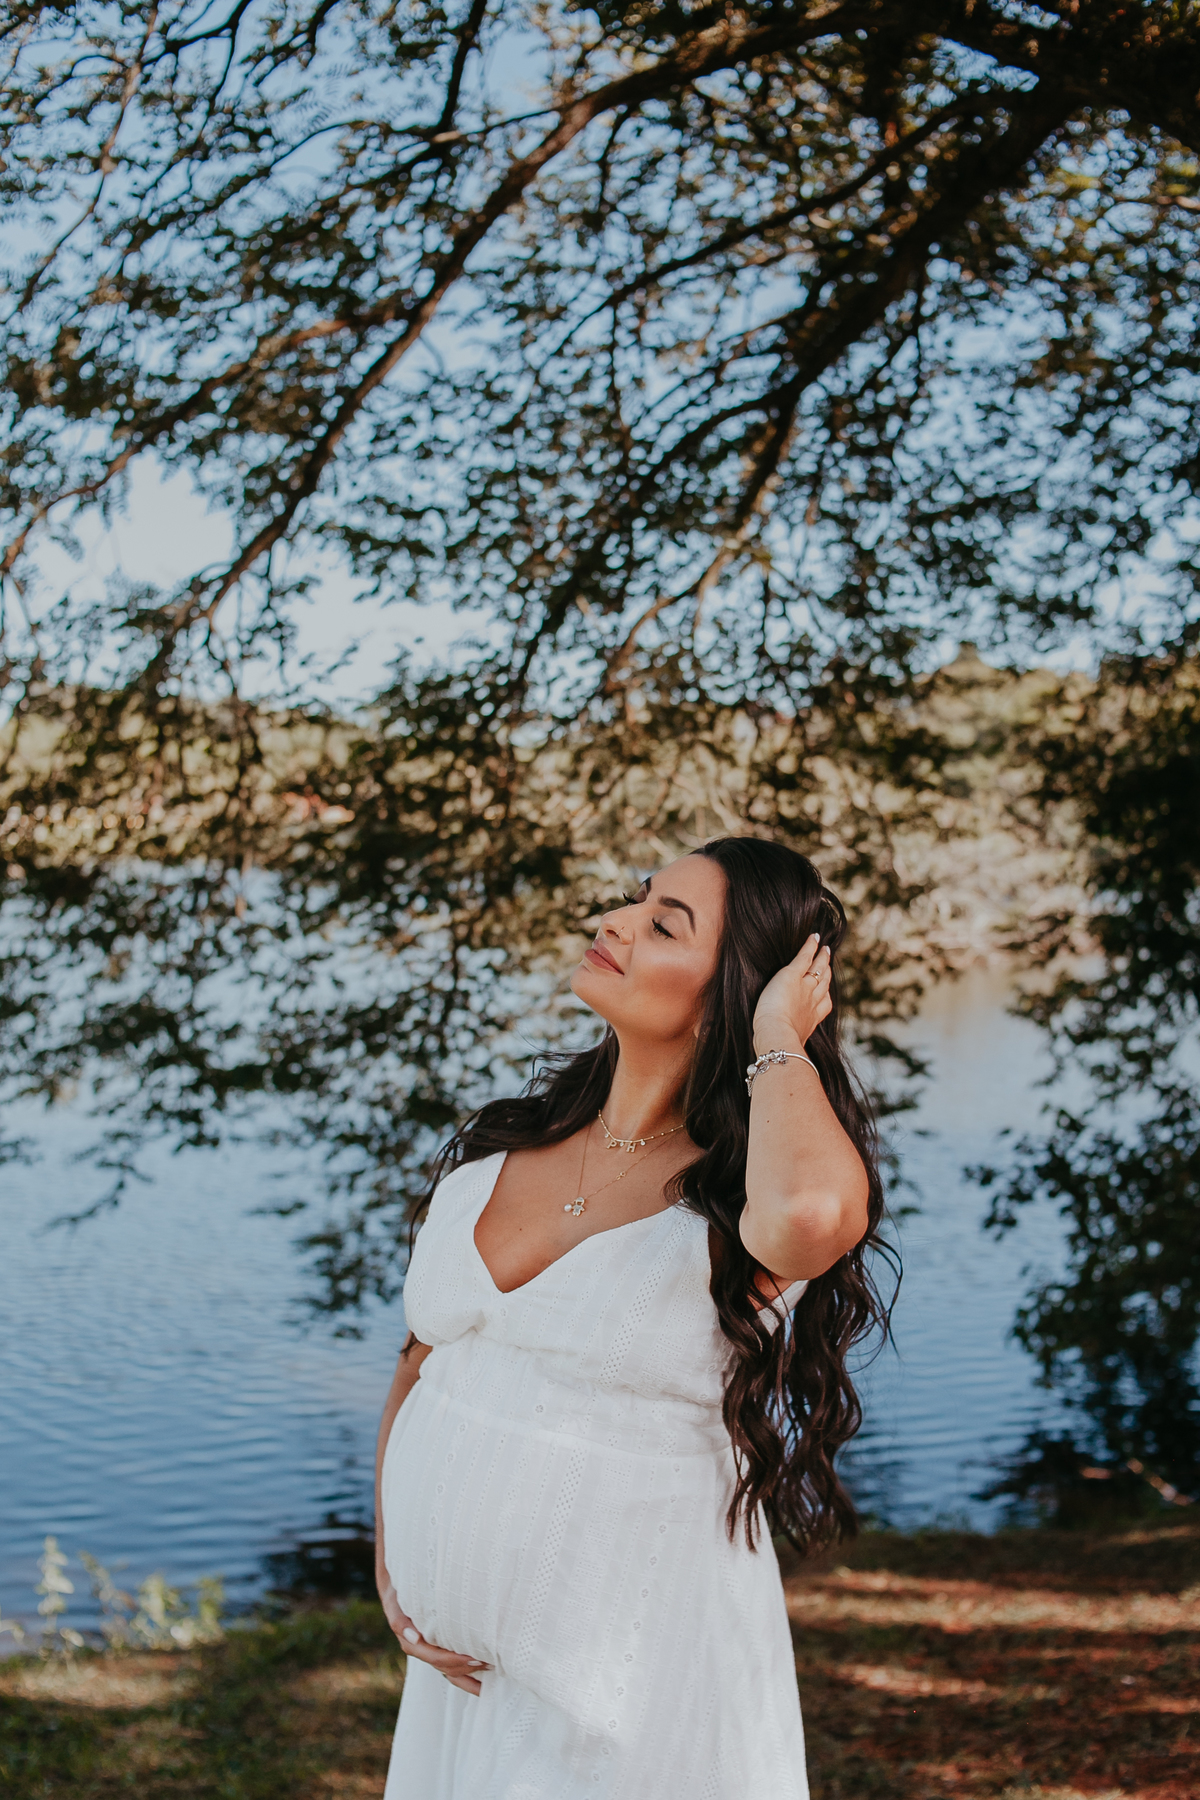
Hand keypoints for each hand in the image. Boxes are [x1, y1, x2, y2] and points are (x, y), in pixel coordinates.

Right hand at [377, 1570, 490, 1696]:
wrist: (397, 1589)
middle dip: (467, 1668)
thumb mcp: (394, 1603)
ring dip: (470, 1676)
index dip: (455, 1660)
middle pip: (446, 1667)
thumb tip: (415, 1639)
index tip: (474, 1658)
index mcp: (413, 1643)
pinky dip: (468, 1676)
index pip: (436, 1657)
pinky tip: (485, 1680)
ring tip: (492, 1672)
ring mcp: (431, 1652)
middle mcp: (423, 1651)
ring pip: (451, 1672)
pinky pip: (453, 1668)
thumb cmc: (399, 1594)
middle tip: (490, 1663)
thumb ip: (400, 1621)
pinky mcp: (439, 1649)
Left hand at [752, 934, 831, 1053]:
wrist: (776, 1036)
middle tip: (828, 960)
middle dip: (827, 971)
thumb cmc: (776, 1044)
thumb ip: (785, 1042)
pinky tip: (813, 937)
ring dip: (821, 957)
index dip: (825, 992)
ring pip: (818, 967)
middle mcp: (811, 1001)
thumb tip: (771, 1050)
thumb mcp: (786, 1044)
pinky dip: (810, 946)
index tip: (826, 986)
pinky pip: (805, 956)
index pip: (824, 1002)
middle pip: (824, 982)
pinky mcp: (792, 975)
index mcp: (811, 1018)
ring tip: (824, 948)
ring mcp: (804, 987)